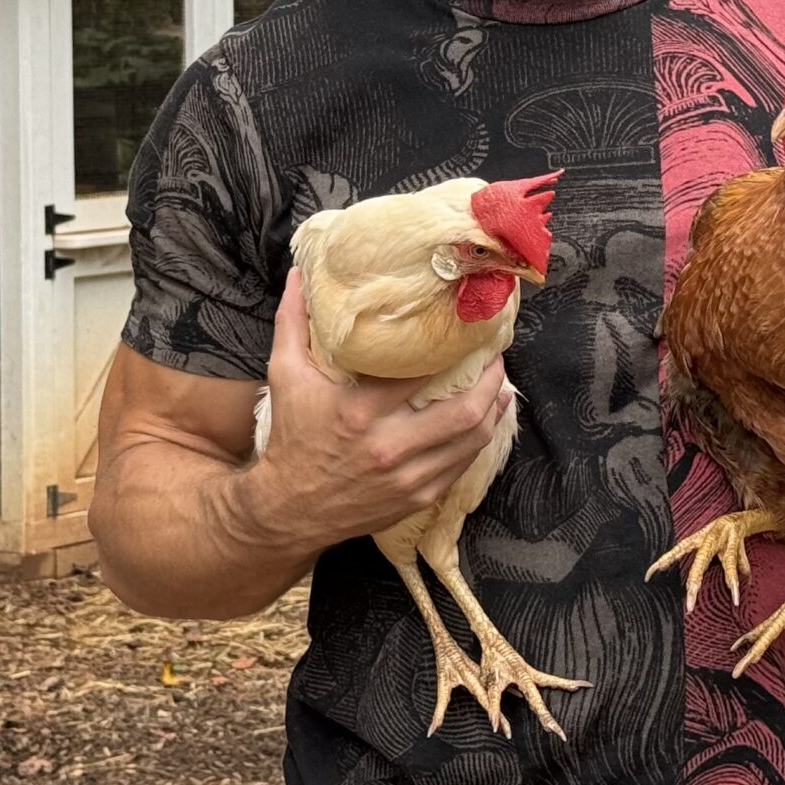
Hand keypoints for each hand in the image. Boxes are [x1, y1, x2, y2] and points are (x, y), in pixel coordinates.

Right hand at [241, 268, 511, 550]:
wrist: (287, 510)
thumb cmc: (291, 438)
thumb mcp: (285, 376)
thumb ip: (293, 322)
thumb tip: (300, 273)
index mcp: (360, 411)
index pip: (421, 372)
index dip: (452, 348)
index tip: (465, 327)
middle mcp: (389, 446)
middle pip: (464, 409)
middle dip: (491, 379)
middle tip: (496, 355)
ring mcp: (408, 476)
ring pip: (473, 439)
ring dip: (494, 407)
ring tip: (499, 383)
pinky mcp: (418, 497)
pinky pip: (463, 465)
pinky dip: (479, 438)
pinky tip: (484, 419)